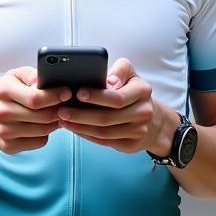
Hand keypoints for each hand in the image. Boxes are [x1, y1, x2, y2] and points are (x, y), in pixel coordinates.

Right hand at [0, 67, 69, 154]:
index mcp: (3, 90)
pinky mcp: (8, 146)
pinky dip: (45, 134)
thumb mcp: (13, 76)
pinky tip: (42, 125)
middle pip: (42, 116)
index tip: (67, 92)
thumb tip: (42, 81)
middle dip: (59, 110)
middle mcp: (1, 112)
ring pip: (43, 130)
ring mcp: (4, 132)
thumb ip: (31, 74)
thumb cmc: (3, 93)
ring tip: (55, 114)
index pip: (35, 98)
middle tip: (66, 105)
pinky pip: (39, 142)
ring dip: (55, 123)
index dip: (55, 96)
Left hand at [57, 58, 176, 154]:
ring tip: (63, 119)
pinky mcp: (131, 145)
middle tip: (61, 110)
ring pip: (104, 132)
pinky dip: (87, 135)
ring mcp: (138, 131)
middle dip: (81, 114)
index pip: (116, 97)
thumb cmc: (133, 90)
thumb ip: (120, 70)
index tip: (78, 92)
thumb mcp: (130, 73)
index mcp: (142, 91)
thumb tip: (108, 81)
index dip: (96, 97)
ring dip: (80, 127)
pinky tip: (74, 128)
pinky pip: (104, 142)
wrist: (153, 119)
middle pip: (107, 117)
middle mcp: (143, 112)